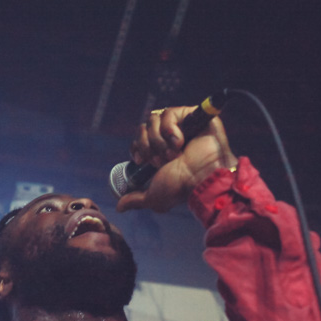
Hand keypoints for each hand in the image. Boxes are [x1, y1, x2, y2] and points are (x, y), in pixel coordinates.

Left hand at [116, 105, 237, 212]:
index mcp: (161, 152)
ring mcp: (182, 125)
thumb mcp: (154, 197)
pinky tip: (180, 142)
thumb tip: (120, 207)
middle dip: (147, 145)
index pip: (140, 138)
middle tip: (160, 160)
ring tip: (173, 153)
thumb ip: (136, 199)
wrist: (201, 178)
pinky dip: (170, 129)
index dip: (136, 146)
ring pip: (154, 119)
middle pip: (144, 127)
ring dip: (159, 140)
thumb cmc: (182, 188)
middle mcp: (170, 138)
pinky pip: (169, 113)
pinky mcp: (192, 115)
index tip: (140, 160)